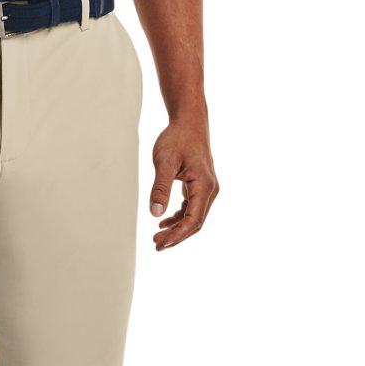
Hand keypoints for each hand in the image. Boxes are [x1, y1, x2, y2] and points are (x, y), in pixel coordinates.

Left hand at [149, 117, 218, 250]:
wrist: (188, 121)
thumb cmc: (177, 138)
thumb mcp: (164, 162)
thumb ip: (160, 188)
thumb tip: (154, 214)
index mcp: (204, 185)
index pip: (193, 220)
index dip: (177, 235)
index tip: (161, 243)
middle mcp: (210, 189)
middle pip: (195, 223)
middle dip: (176, 236)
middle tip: (156, 245)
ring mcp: (206, 188)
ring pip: (193, 217)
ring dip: (177, 229)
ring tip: (157, 238)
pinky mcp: (199, 186)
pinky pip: (191, 208)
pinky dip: (178, 218)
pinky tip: (163, 223)